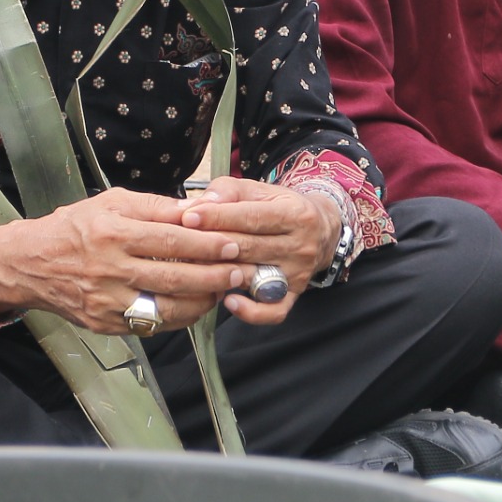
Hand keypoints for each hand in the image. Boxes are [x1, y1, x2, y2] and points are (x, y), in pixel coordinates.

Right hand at [0, 188, 249, 334]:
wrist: (28, 264)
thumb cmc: (74, 227)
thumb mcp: (110, 203)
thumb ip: (154, 207)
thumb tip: (196, 209)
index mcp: (113, 233)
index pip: (171, 240)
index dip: (207, 244)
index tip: (235, 243)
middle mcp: (110, 269)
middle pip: (175, 276)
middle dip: (215, 275)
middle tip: (243, 271)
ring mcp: (107, 302)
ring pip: (167, 306)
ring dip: (203, 301)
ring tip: (226, 291)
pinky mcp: (105, 324)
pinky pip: (151, 324)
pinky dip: (178, 317)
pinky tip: (196, 306)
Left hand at [179, 178, 341, 324]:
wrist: (321, 230)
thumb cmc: (279, 208)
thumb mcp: (259, 190)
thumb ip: (229, 191)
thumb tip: (201, 204)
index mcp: (295, 214)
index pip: (251, 217)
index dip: (217, 217)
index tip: (188, 217)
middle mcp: (300, 246)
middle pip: (249, 248)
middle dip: (212, 245)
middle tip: (180, 244)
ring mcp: (298, 274)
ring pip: (254, 277)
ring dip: (221, 274)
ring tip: (193, 269)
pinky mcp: (294, 296)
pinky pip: (273, 311)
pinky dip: (250, 311)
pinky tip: (228, 301)